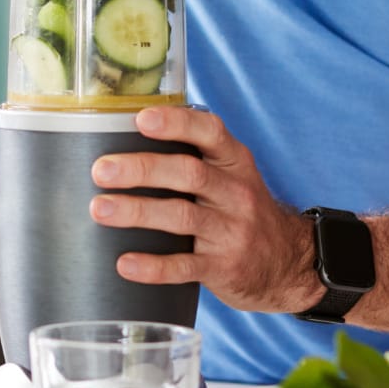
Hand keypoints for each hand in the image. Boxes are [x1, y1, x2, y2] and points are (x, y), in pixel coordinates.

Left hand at [89, 105, 318, 312]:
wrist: (289, 263)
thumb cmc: (241, 209)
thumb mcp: (232, 175)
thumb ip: (195, 155)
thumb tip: (128, 132)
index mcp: (235, 162)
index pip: (210, 132)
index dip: (176, 122)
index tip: (141, 119)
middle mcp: (236, 193)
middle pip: (189, 173)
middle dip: (142, 169)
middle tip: (101, 170)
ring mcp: (232, 231)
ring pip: (182, 216)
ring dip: (137, 211)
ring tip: (100, 209)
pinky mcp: (224, 268)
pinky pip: (186, 266)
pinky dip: (154, 266)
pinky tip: (125, 263)